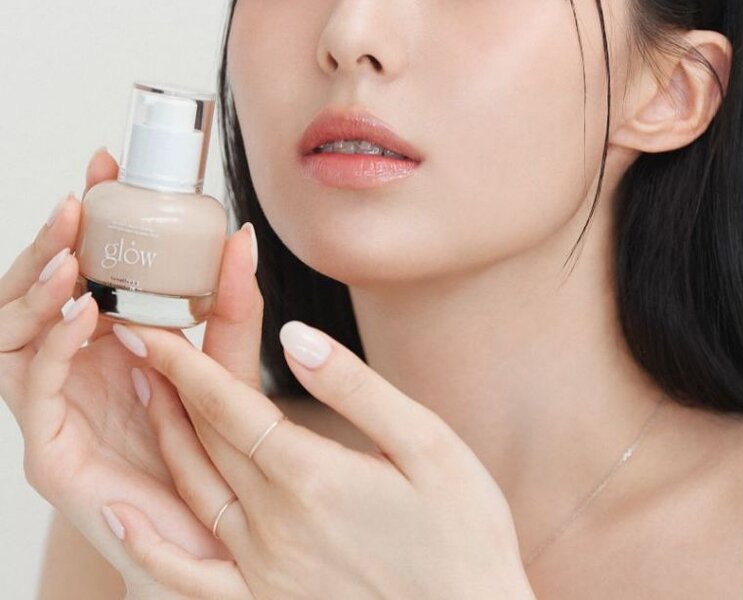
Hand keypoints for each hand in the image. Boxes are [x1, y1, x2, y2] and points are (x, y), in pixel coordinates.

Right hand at [0, 147, 265, 597]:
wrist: (213, 540)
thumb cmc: (210, 451)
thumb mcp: (225, 364)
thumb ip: (231, 305)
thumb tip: (244, 233)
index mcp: (100, 341)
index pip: (75, 266)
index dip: (85, 213)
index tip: (106, 162)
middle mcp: (67, 368)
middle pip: (32, 292)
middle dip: (50, 239)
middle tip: (80, 197)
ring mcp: (51, 408)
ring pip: (12, 333)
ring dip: (37, 284)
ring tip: (72, 248)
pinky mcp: (50, 453)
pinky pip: (31, 391)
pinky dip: (50, 346)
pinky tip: (82, 313)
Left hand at [103, 318, 536, 599]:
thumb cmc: (464, 530)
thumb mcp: (427, 444)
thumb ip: (355, 388)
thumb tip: (292, 337)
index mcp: (312, 475)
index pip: (228, 406)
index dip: (183, 364)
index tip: (148, 329)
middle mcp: (273, 524)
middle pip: (204, 442)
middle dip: (167, 388)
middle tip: (138, 344)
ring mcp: (262, 571)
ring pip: (191, 493)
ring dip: (162, 440)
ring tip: (140, 395)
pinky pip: (187, 576)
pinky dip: (146, 546)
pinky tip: (118, 517)